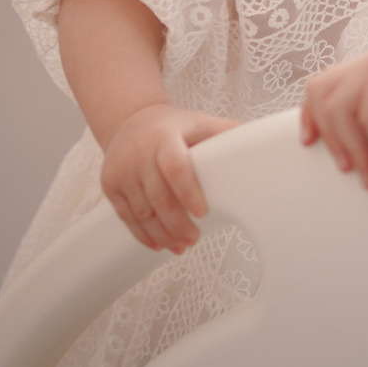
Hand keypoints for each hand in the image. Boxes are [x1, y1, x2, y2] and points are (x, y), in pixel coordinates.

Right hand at [99, 102, 237, 252]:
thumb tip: (258, 140)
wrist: (129, 120)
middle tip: (194, 239)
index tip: (202, 212)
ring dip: (162, 234)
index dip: (188, 192)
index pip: (174, 167)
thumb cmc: (171, 126)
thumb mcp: (198, 122)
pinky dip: (141, 234)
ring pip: (141, 211)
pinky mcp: (109, 184)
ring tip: (181, 246)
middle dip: (177, 223)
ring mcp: (121, 171)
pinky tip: (158, 244)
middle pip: (158, 196)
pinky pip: (125, 216)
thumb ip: (224, 132)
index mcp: (163, 137)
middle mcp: (138, 154)